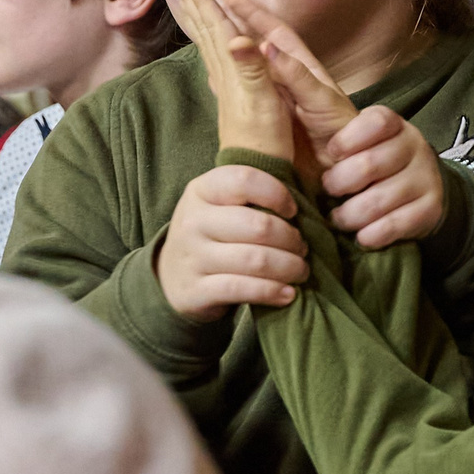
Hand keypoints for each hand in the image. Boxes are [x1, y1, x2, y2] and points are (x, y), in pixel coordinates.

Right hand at [155, 164, 307, 320]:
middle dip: (291, 239)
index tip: (292, 211)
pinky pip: (242, 289)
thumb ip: (249, 198)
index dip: (276, 193)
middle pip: (257, 225)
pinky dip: (272, 292)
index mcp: (200, 190)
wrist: (170, 277)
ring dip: (288, 267)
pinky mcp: (195, 291)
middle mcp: (192, 221)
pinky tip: (288, 294)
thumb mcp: (217, 206)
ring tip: (300, 271)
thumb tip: (304, 208)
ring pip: (254, 260)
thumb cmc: (210, 235)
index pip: (244, 180)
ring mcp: (192, 257)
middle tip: (302, 248)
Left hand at [158, 0, 298, 170]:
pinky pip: (214, 57)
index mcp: (233, 66)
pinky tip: (207, 40)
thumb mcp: (266, 102)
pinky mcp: (232, 95)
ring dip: (194, 15)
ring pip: (206, 40)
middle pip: (203, 27)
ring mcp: (226, 84)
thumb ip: (254, 69)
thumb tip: (239, 39)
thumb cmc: (266, 140)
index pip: (213, 24)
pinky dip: (208, 40)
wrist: (256, 172)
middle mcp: (225, 71)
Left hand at [213, 0, 444, 246]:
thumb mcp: (322, 118)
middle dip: (338, 185)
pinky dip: (369, 235)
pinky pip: (392, 229)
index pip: (372, 122)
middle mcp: (412, 143)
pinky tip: (362, 233)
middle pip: (367, 168)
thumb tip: (256, 45)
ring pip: (376, 203)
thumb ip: (297, 83)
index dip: (346, 143)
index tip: (333, 152)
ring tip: (341, 214)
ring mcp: (424, 177)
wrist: (404, 195)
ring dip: (349, 215)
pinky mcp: (430, 210)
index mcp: (385, 120)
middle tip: (330, 188)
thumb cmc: (348, 153)